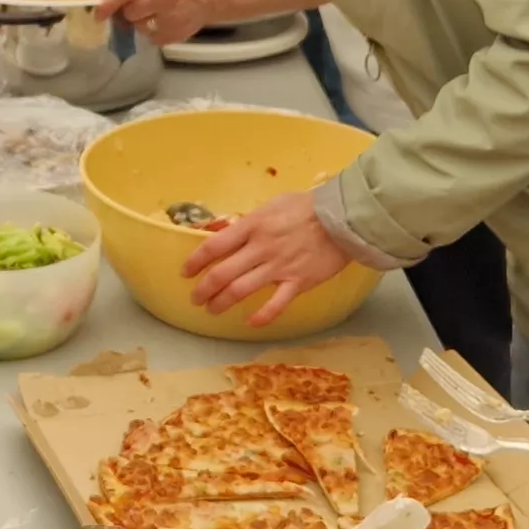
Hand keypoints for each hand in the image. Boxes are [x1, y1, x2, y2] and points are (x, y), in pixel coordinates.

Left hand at [98, 0, 290, 46]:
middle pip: (130, 12)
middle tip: (138, 5)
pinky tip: (164, 20)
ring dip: (141, 20)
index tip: (98, 14)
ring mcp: (171, 18)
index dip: (108, 4)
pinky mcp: (176, 34)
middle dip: (129, 10)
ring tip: (155, 10)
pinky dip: (153, 31)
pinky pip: (152, 38)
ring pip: (139, 26)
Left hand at [180, 190, 366, 325]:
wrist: (342, 218)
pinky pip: (276, 304)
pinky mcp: (298, 282)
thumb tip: (227, 231)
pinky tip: (250, 322)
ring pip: (241, 290)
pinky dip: (261, 316)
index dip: (195, 261)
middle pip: (222, 273)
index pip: (214, 246)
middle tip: (196, 298)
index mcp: (252, 226)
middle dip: (203, 289)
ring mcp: (279, 267)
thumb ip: (250, 222)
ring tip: (212, 310)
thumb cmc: (306, 207)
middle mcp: (261, 248)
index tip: (186, 271)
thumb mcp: (271, 205)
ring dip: (222, 302)